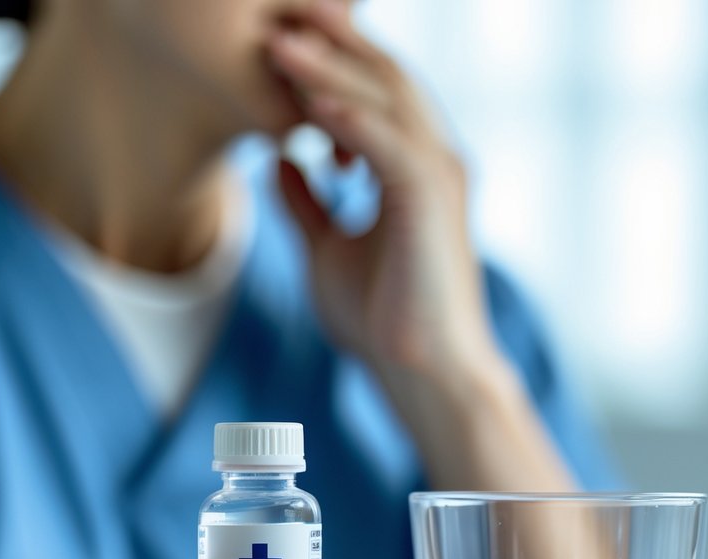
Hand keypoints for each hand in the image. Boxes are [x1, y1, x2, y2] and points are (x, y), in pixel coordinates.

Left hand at [268, 1, 496, 385]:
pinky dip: (353, 121)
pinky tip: (313, 102)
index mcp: (408, 168)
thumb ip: (306, 204)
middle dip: (328, 47)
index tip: (269, 46)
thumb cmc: (381, 321)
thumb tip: (278, 163)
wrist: (418, 374)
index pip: (368, 95)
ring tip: (279, 44)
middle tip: (274, 17)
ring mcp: (438, 177)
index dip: (322, 66)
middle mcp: (431, 159)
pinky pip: (391, 146)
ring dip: (331, 72)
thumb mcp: (325, 250)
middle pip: (380, 80)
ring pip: (386, 102)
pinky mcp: (434, 203)